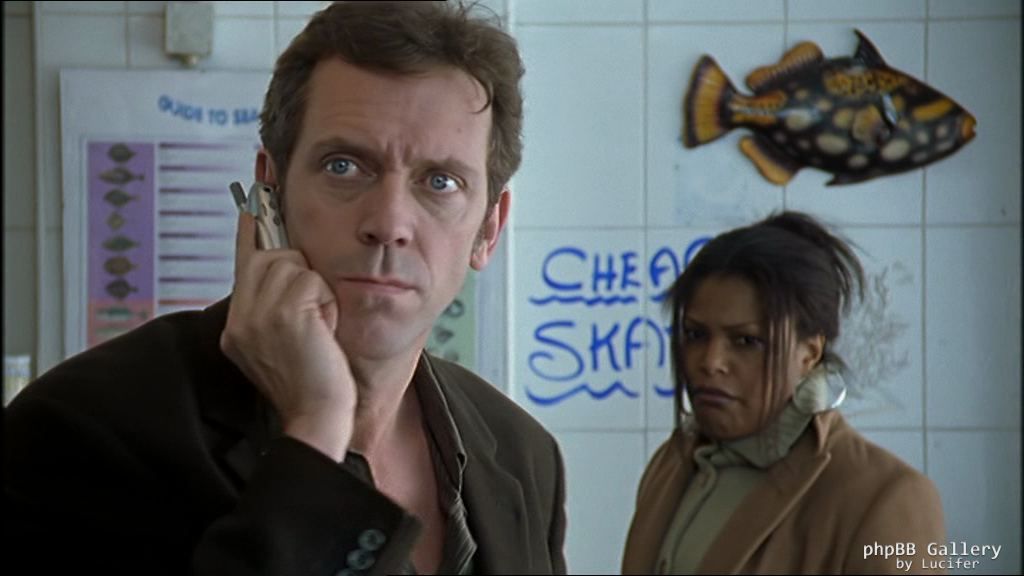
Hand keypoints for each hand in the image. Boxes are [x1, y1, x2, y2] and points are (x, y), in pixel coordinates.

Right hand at [220, 211, 355, 460]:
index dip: (254, 220)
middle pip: (272, 254)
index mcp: (237, 323)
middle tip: (313, 314)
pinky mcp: (281, 313)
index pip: (245, 254)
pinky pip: (311, 279)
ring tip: (318, 329)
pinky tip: (323, 331)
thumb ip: (278, 300)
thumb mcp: (289, 337)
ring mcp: (255, 315)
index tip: (260, 178)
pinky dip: (325, 302)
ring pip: (292, 263)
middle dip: (301, 273)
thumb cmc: (315, 381)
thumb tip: (286, 253)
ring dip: (315, 291)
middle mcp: (239, 317)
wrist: (319, 416)